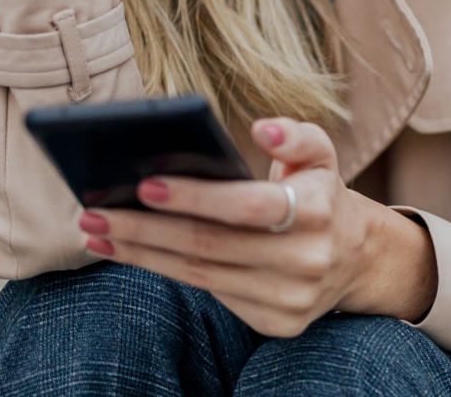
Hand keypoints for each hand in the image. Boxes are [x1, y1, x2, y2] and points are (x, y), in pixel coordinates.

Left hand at [79, 118, 438, 337]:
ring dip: (142, 255)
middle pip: (210, 245)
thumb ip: (294, 132)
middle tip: (95, 212)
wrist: (355, 258)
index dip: (195, 197)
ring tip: (98, 234)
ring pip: (201, 275)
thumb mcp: (318, 154)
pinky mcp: (277, 323)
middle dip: (146, 229)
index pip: (247, 206)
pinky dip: (165, 273)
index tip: (144, 184)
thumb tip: (260, 127)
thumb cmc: (318, 194)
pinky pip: (211, 296)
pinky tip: (133, 255)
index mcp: (317, 210)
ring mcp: (291, 297)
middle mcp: (307, 259)